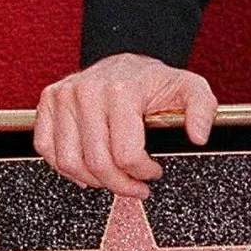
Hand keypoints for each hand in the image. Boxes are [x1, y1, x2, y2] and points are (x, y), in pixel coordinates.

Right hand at [34, 53, 217, 196]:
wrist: (126, 62)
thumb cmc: (156, 80)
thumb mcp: (191, 88)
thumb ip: (203, 109)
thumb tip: (199, 136)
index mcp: (121, 90)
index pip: (125, 153)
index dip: (142, 173)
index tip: (153, 173)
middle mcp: (87, 91)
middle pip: (97, 163)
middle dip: (120, 184)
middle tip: (136, 187)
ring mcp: (63, 97)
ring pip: (70, 162)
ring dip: (94, 181)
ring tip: (115, 180)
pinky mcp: (48, 104)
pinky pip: (47, 150)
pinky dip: (65, 168)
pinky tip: (88, 171)